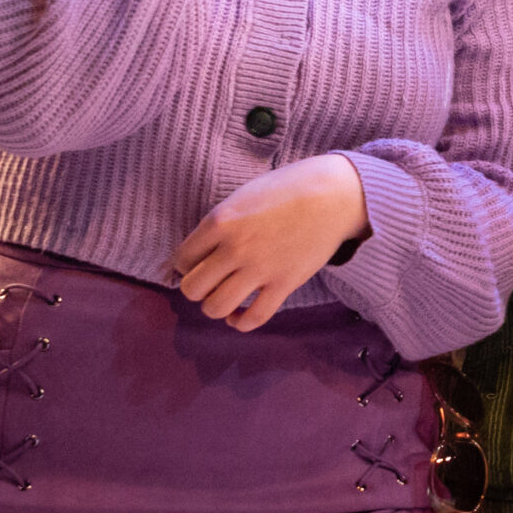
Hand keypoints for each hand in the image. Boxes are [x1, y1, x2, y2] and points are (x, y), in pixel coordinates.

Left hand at [173, 155, 369, 331]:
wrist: (331, 196)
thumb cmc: (286, 190)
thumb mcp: (242, 197)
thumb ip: (219, 224)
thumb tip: (200, 252)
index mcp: (220, 221)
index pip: (182, 259)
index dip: (185, 265)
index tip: (197, 265)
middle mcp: (235, 248)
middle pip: (192, 288)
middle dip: (196, 289)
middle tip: (209, 282)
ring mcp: (260, 268)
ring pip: (216, 307)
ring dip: (214, 307)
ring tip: (223, 298)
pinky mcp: (284, 284)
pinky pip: (254, 317)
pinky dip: (240, 322)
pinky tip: (238, 316)